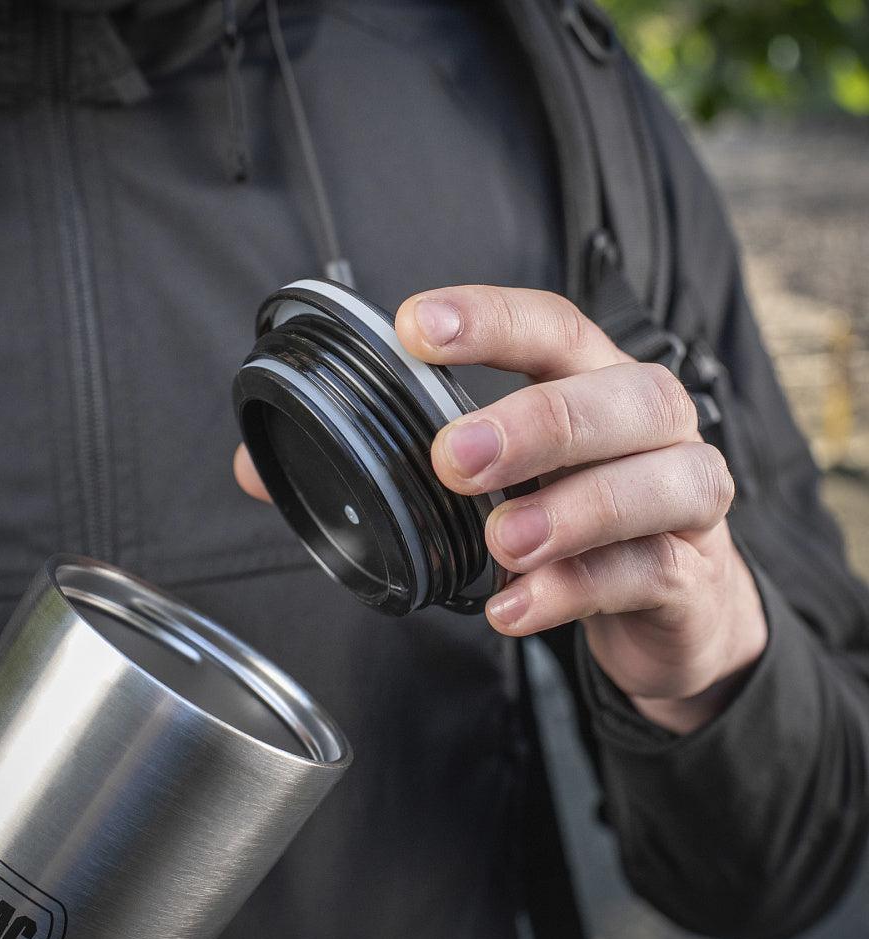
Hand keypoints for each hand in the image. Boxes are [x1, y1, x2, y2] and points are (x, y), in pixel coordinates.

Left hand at [393, 285, 767, 733]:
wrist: (675, 609)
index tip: (413, 327)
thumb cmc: (573, 519)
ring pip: (660, 480)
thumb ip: (381, 467)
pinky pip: (644, 573)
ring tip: (503, 541)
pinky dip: (576, 590)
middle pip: (620, 397)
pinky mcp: (689, 573)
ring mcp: (684, 498)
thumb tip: (258, 470)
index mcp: (593, 381)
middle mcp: (651, 426)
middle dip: (537, 422)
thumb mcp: (493, 481)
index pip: (551, 326)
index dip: (489, 319)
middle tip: (455, 458)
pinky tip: (515, 607)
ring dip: (573, 509)